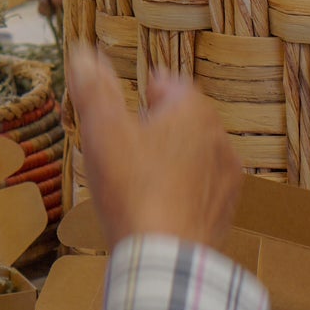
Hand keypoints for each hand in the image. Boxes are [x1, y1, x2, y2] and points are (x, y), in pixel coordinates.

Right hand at [69, 48, 240, 253]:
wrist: (164, 257)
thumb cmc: (133, 190)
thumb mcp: (102, 131)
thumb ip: (93, 89)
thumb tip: (83, 52)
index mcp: (193, 110)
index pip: (173, 84)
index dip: (150, 88)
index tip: (139, 95)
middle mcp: (219, 137)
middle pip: (186, 118)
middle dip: (162, 122)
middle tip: (134, 134)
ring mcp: (226, 176)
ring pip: (197, 153)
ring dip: (174, 155)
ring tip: (143, 171)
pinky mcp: (225, 209)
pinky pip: (202, 187)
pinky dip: (183, 188)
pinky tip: (159, 203)